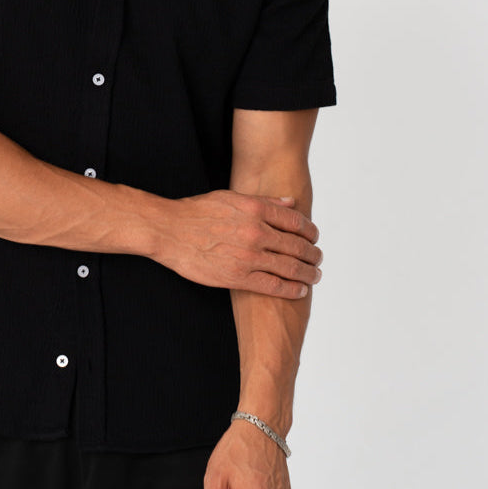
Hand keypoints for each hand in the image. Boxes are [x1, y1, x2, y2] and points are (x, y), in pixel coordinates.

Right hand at [154, 192, 320, 295]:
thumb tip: (291, 203)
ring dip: (308, 273)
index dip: (310, 232)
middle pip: (297, 246)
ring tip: (315, 276)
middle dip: (313, 255)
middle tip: (318, 259)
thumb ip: (264, 202)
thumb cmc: (197, 212)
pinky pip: (274, 286)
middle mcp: (256, 232)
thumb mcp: (231, 198)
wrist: (169, 230)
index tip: (315, 238)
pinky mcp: (238, 277)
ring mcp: (248, 256)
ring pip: (291, 268)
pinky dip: (292, 289)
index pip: (296, 222)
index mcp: (255, 210)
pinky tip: (300, 290)